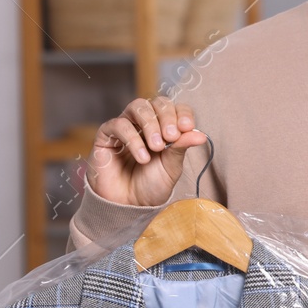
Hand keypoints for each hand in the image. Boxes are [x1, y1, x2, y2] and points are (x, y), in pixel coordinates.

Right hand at [86, 96, 209, 205]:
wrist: (129, 205)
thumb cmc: (152, 184)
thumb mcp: (172, 166)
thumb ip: (182, 148)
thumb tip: (201, 135)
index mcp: (164, 126)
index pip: (175, 107)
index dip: (182, 113)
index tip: (187, 126)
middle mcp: (145, 122)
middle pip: (157, 103)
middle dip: (167, 117)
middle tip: (171, 137)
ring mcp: (125, 126)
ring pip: (138, 106)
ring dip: (150, 124)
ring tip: (157, 147)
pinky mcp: (106, 135)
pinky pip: (119, 124)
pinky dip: (133, 139)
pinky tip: (142, 157)